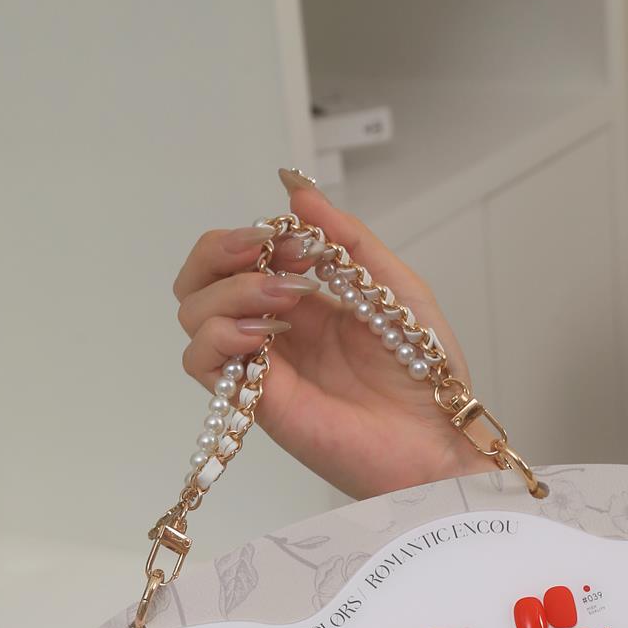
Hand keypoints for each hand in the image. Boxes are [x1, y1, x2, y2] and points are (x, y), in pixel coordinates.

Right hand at [172, 176, 489, 499]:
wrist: (435, 440)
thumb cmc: (425, 372)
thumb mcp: (393, 284)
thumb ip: (345, 237)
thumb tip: (293, 187)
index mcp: (303, 302)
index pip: (241, 254)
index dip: (256, 235)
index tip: (300, 242)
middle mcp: (273, 330)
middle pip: (200, 279)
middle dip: (219, 251)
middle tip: (264, 253)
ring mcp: (261, 366)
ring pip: (193, 315)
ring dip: (228, 291)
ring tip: (283, 301)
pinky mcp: (255, 402)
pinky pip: (201, 361)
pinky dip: (218, 335)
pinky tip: (263, 334)